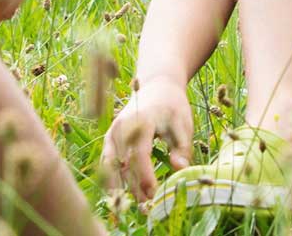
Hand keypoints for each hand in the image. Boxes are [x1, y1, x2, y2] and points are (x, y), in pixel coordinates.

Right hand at [100, 79, 193, 200]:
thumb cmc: (173, 107)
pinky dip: (112, 177)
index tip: (155, 193)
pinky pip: (107, 160)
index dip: (146, 175)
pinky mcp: (110, 136)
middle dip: (135, 187)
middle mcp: (123, 126)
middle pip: (125, 162)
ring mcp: (113, 131)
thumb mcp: (184, 123)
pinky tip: (118, 194)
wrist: (157, 86)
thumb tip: (179, 169)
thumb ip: (182, 147)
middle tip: (147, 207)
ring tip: (136, 204)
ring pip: (113, 165)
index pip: (140, 153)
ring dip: (122, 186)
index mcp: (143, 120)